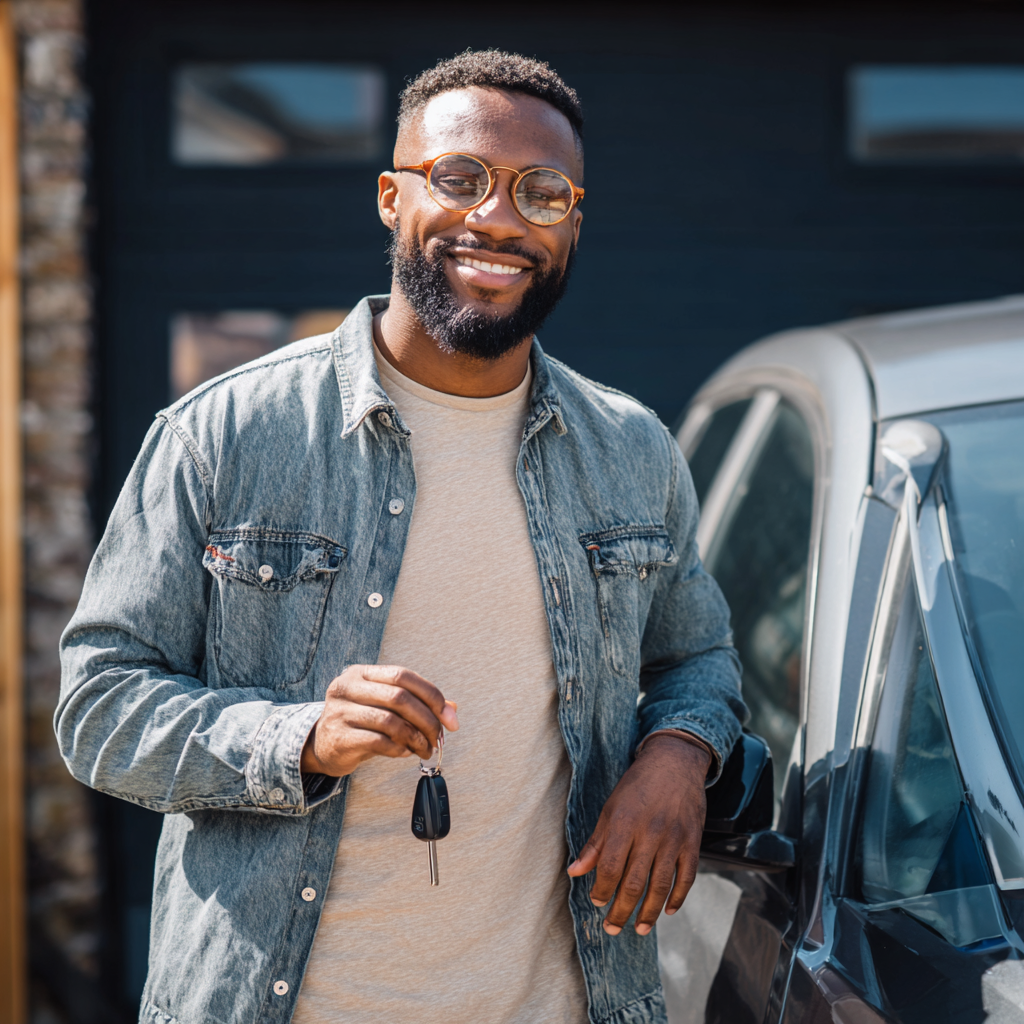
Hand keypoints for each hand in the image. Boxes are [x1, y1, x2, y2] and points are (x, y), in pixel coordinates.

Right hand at [301, 664, 458, 777]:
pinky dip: (399, 748)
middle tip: (438, 737)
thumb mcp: (386, 707)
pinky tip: (404, 752)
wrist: (322, 746)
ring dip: (415, 738)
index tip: (448, 716)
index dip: (430, 694)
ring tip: (424, 748)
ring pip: (390, 721)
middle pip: (399, 697)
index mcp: (361, 673)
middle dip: (427, 719)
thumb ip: (418, 704)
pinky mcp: (339, 737)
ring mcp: (340, 711)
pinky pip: (379, 742)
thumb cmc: (360, 722)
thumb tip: (453, 711)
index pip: (403, 675)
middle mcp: (348, 687)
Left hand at [567, 734, 709, 935]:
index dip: (602, 890)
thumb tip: (575, 871)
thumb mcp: (611, 808)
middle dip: (621, 910)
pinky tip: (668, 911)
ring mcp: (674, 839)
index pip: (611, 867)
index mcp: (625, 823)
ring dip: (649, 913)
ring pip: (660, 886)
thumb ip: (595, 843)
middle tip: (612, 927)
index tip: (596, 902)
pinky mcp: (693, 842)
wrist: (675, 763)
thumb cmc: (638, 786)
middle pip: (634, 883)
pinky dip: (678, 898)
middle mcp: (650, 833)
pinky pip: (687, 877)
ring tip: (639, 929)